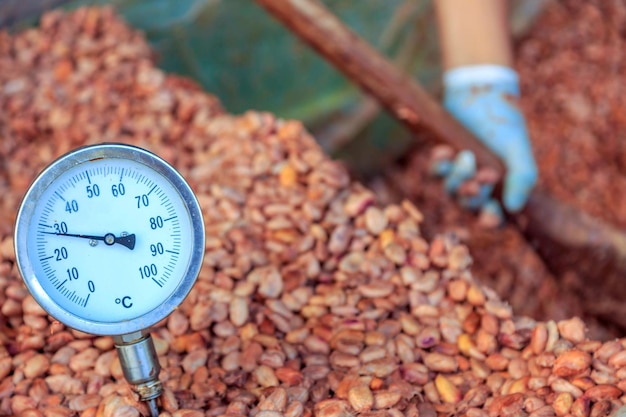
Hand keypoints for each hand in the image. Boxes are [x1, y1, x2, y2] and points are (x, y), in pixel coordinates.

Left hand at [437, 65, 537, 214]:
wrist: (481, 93)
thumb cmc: (504, 122)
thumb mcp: (517, 147)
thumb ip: (522, 177)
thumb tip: (514, 208)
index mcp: (499, 188)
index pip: (494, 216)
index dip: (491, 220)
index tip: (490, 214)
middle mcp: (477, 185)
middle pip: (468, 205)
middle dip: (473, 193)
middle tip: (483, 175)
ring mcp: (458, 174)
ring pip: (450, 190)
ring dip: (457, 177)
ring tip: (465, 155)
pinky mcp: (442, 161)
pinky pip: (435, 172)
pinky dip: (439, 164)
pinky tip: (446, 150)